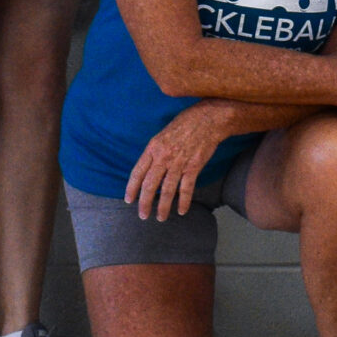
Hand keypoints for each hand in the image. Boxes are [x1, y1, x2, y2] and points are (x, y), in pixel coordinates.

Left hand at [125, 102, 230, 219]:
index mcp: (153, 147)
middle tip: (142, 215)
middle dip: (144, 203)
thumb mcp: (162, 134)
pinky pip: (186, 189)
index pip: (137, 172)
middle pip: (149, 185)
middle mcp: (163, 157)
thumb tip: (148, 168)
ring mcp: (178, 163)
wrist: (208, 119)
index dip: (131, 188)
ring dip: (162, 207)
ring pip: (166, 190)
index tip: (129, 200)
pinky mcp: (193, 167)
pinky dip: (183, 201)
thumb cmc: (184, 124)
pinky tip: (181, 211)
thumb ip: (154, 152)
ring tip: (160, 217)